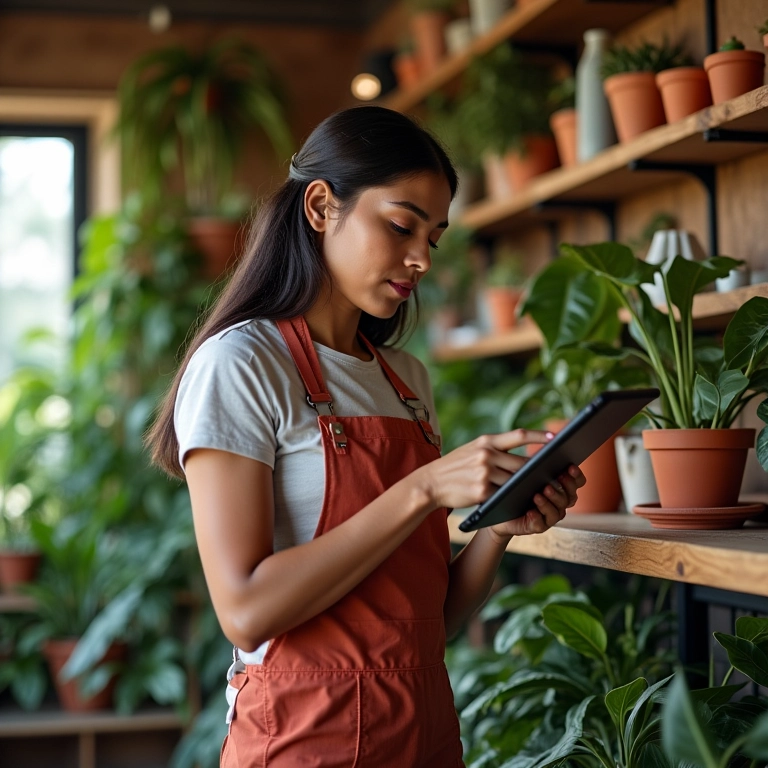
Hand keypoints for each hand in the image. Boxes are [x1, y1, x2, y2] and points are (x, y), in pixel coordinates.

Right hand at [415, 429, 557, 510]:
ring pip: (515, 480)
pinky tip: (519, 500)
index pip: (518, 435)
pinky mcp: (482, 492)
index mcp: (486, 441)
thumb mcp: (471, 450)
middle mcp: (486, 455)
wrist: (431, 483)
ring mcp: (484, 473)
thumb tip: (521, 457)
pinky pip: (504, 495)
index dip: (539, 436)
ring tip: (538, 488)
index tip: (555, 437)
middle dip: (536, 470)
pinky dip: (512, 498)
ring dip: (526, 486)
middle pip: (522, 463)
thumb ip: (493, 450)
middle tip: (551, 473)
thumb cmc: (454, 467)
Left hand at [486, 464, 584, 543]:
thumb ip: (538, 465)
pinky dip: (537, 517)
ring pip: (557, 511)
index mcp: (560, 488)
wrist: (498, 509)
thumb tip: (544, 450)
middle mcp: (559, 503)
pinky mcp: (537, 526)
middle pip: (570, 496)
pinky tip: (531, 511)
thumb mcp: (526, 473)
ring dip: (549, 502)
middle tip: (557, 477)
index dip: (576, 475)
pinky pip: (540, 523)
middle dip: (565, 487)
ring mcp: (549, 516)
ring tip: (538, 494)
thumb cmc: (515, 487)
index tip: (570, 466)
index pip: (577, 482)